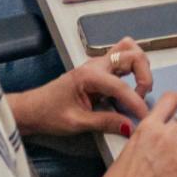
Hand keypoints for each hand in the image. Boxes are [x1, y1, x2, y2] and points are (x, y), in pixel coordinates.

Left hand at [9, 38, 153, 137]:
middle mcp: (96, 65)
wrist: (32, 109)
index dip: (136, 102)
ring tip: (138, 89)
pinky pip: (122, 57)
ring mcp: (98, 64)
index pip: (121, 86)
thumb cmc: (48, 114)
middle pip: (132, 55)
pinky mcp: (99, 69)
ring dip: (140, 67)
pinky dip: (133, 67)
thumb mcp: (76, 123)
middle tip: (141, 97)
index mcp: (89, 76)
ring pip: (129, 50)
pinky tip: (130, 86)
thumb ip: (105, 122)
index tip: (144, 117)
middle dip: (144, 75)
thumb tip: (130, 126)